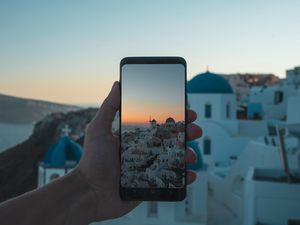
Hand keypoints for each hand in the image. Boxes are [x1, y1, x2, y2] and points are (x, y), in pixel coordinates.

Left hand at [76, 81, 201, 221]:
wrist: (89, 192)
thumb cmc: (92, 160)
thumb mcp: (98, 129)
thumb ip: (109, 107)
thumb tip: (117, 84)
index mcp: (135, 137)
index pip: (159, 125)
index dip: (174, 118)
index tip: (188, 112)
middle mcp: (144, 151)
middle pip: (171, 140)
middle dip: (186, 133)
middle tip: (196, 130)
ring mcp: (148, 168)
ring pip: (174, 159)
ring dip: (187, 154)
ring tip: (191, 155)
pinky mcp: (150, 184)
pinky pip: (171, 180)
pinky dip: (183, 177)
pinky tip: (190, 174)